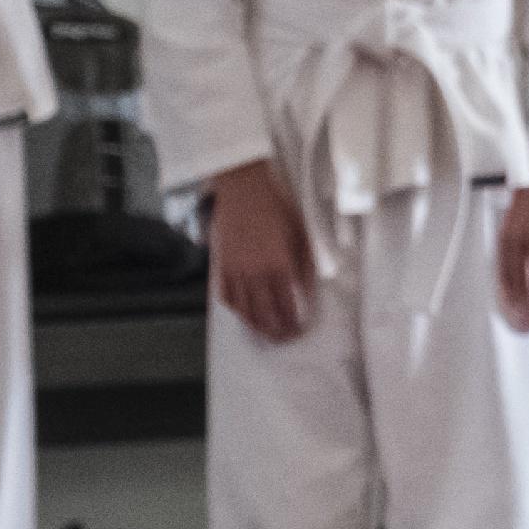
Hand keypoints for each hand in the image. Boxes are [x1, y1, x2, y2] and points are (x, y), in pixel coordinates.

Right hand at [207, 160, 314, 341]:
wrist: (244, 189)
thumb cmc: (276, 207)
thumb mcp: (301, 234)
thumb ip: (305, 264)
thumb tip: (307, 288)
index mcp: (279, 266)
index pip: (287, 306)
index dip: (293, 322)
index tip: (299, 330)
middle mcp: (255, 273)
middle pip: (264, 314)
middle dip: (275, 330)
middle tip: (283, 338)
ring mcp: (235, 271)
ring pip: (244, 309)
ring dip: (255, 325)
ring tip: (265, 333)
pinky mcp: (222, 265)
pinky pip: (226, 296)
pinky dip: (235, 309)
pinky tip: (243, 313)